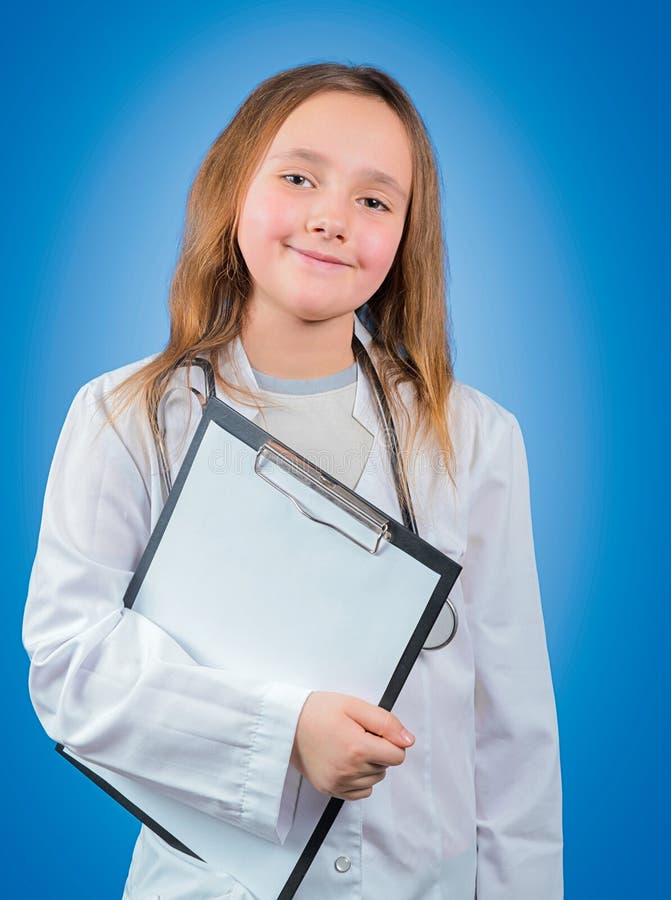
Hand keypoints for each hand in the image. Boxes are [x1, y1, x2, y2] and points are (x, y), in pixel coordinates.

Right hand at [289, 691, 414, 800]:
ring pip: (374, 780)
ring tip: (348, 745)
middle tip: (355, 733)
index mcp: (357, 748)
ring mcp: (338, 783)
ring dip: (369, 765)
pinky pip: (360, 793)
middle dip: (377, 750)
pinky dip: (359, 779)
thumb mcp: (354, 705)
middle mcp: (349, 771)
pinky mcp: (330, 790)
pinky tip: (345, 761)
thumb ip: (385, 722)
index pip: (397, 755)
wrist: (286, 724)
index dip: (390, 740)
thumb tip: (408, 740)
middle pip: (385, 767)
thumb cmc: (318, 711)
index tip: (373, 730)